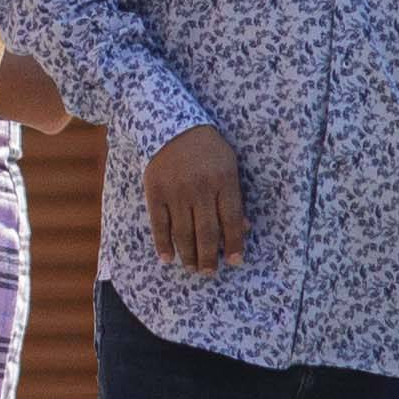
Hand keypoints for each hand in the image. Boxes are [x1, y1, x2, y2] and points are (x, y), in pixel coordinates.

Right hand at [142, 124, 249, 272]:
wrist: (169, 125)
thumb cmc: (206, 148)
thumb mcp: (228, 165)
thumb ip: (234, 196)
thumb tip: (243, 229)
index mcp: (223, 180)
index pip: (231, 220)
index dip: (234, 244)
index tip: (235, 262)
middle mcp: (200, 188)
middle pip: (207, 232)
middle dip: (209, 257)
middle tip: (209, 273)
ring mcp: (176, 191)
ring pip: (183, 232)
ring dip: (188, 255)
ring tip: (192, 268)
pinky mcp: (155, 192)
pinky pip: (159, 224)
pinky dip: (163, 244)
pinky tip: (167, 258)